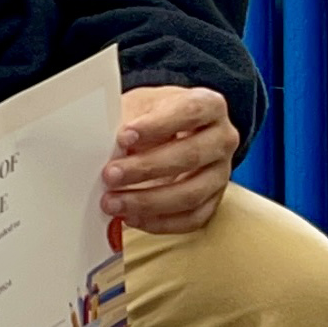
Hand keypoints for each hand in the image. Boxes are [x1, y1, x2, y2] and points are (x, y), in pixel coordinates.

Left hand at [102, 86, 237, 236]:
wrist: (165, 129)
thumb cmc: (152, 114)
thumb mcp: (139, 104)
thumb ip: (127, 120)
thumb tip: (105, 146)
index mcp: (208, 105)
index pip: (190, 111)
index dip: (157, 125)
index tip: (124, 136)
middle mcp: (221, 138)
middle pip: (191, 156)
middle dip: (146, 168)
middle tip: (110, 175)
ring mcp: (220, 172)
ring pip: (191, 193)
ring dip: (148, 201)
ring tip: (113, 202)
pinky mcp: (213, 200)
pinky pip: (191, 218)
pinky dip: (159, 222)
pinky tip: (132, 217)